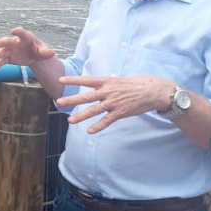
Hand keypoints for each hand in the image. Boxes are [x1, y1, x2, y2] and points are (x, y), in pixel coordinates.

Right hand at [0, 27, 56, 69]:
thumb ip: (46, 52)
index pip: (21, 33)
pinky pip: (3, 60)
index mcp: (25, 38)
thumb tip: (53, 53)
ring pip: (2, 51)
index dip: (17, 31)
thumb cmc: (39, 50)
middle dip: (1, 42)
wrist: (34, 56)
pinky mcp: (9, 58)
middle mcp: (16, 42)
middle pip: (7, 41)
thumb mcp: (44, 51)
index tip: (12, 31)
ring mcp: (11, 50)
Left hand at [56, 75, 173, 132]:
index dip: (73, 80)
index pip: (86, 80)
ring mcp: (114, 103)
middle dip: (72, 99)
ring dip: (81, 116)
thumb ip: (108, 83)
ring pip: (94, 110)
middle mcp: (108, 92)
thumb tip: (102, 81)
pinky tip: (90, 131)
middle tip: (59, 102)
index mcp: (106, 82)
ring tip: (70, 120)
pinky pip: (107, 121)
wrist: (152, 90)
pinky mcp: (120, 112)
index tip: (60, 80)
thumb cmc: (135, 84)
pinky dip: (98, 126)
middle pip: (86, 96)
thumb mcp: (119, 80)